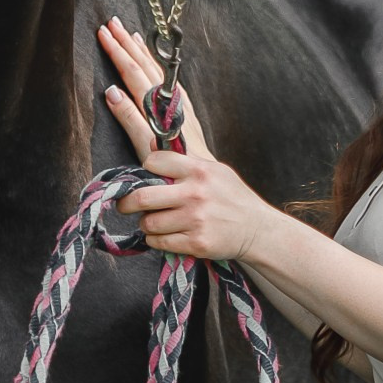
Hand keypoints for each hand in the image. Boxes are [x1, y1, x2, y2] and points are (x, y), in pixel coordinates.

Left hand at [96, 15, 269, 263]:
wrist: (258, 229)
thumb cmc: (230, 196)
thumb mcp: (213, 170)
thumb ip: (183, 160)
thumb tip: (145, 139)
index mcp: (198, 168)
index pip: (152, 160)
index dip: (143, 169)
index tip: (143, 174)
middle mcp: (196, 192)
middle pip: (141, 196)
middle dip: (126, 202)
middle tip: (124, 204)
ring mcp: (195, 218)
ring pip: (148, 222)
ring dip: (145, 224)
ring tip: (154, 221)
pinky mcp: (195, 242)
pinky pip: (158, 242)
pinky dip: (157, 240)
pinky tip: (169, 236)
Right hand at [97, 16, 212, 160]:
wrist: (201, 179)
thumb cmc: (171, 169)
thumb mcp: (146, 147)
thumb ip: (130, 118)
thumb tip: (111, 91)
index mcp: (155, 106)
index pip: (132, 71)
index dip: (117, 52)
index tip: (103, 33)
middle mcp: (168, 100)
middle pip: (143, 64)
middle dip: (126, 43)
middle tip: (111, 23)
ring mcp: (179, 104)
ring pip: (157, 69)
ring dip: (141, 50)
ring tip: (130, 33)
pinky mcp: (186, 112)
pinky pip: (170, 79)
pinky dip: (159, 66)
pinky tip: (155, 61)